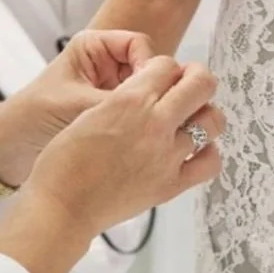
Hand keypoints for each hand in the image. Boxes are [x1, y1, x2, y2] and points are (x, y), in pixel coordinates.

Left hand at [0, 30, 155, 186]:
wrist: (7, 150)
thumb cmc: (31, 118)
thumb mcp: (77, 105)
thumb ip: (118, 101)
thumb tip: (156, 103)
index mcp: (93, 46)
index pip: (138, 44)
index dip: (149, 64)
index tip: (149, 89)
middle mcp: (105, 62)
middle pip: (146, 65)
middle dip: (150, 86)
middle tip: (151, 109)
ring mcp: (109, 85)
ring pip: (145, 88)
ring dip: (145, 104)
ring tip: (142, 124)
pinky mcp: (110, 108)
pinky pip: (137, 107)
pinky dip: (139, 118)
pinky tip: (137, 132)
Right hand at [24, 58, 222, 239]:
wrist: (60, 208)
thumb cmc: (64, 162)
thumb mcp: (89, 112)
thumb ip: (125, 98)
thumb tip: (148, 90)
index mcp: (129, 100)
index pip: (168, 64)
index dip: (167, 67)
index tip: (163, 76)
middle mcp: (155, 122)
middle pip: (202, 83)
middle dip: (198, 78)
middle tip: (189, 86)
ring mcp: (168, 154)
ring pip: (213, 120)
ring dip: (206, 114)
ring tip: (193, 119)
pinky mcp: (171, 184)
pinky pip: (210, 163)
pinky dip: (209, 154)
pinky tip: (196, 152)